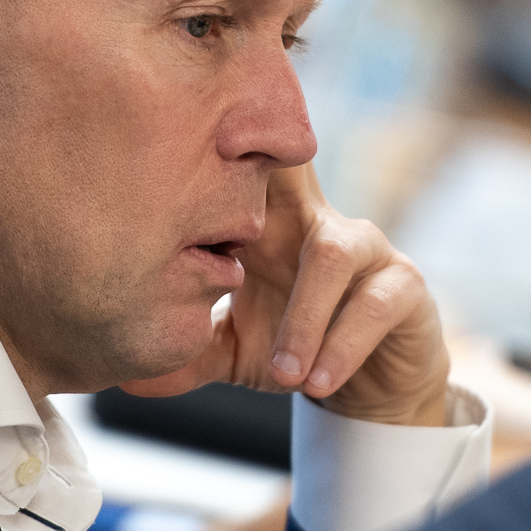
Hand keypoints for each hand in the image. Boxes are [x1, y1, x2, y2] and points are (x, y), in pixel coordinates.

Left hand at [121, 164, 451, 426]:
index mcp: (267, 228)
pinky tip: (317, 381)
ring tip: (283, 374)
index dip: (216, 150)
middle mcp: (315, 222)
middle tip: (232, 198)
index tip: (173, 143)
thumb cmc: (297, 349)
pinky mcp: (403, 285)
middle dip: (269, 166)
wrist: (371, 387)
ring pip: (330, 257)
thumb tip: (127, 377)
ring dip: (302, 320)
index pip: (241, 175)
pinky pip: (373, 305)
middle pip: (292, 173)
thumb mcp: (236, 354)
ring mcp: (364, 247)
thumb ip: (191, 353)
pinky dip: (341, 346)